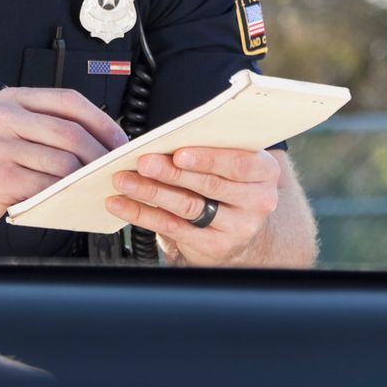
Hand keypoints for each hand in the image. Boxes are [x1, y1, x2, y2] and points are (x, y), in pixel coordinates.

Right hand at [0, 88, 128, 233]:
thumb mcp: (2, 129)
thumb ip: (41, 126)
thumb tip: (95, 138)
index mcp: (11, 100)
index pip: (69, 101)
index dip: (102, 121)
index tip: (118, 139)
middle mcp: (5, 119)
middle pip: (71, 133)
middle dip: (100, 153)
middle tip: (112, 167)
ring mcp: (1, 149)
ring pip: (63, 161)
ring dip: (85, 177)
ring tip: (93, 184)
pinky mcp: (1, 179)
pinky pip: (47, 186)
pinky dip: (65, 193)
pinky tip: (69, 197)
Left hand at [105, 147, 281, 265]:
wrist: (242, 229)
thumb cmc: (230, 184)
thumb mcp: (233, 164)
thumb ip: (212, 151)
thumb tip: (166, 139)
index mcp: (265, 172)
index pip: (238, 164)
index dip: (207, 158)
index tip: (178, 153)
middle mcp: (257, 202)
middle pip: (209, 185)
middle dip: (171, 172)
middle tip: (143, 162)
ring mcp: (237, 227)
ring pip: (188, 206)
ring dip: (151, 192)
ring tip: (125, 180)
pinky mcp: (214, 246)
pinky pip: (173, 228)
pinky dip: (142, 214)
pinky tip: (122, 203)